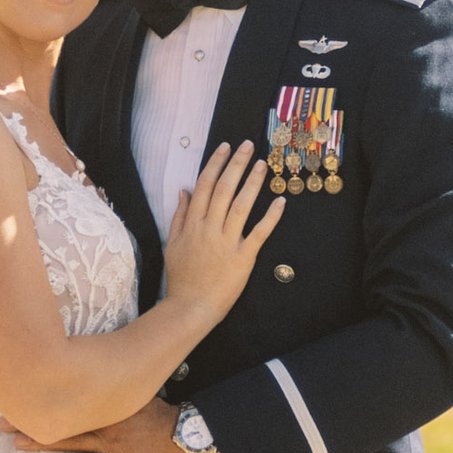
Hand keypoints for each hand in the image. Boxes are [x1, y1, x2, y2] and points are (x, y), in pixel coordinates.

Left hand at [13, 401, 197, 452]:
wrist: (185, 435)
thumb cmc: (159, 413)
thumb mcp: (131, 390)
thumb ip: (108, 385)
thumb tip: (81, 372)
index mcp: (106, 401)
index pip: (66, 397)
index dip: (40, 398)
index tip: (15, 394)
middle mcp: (105, 421)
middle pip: (61, 419)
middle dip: (30, 421)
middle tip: (1, 422)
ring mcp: (111, 446)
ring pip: (70, 442)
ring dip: (42, 443)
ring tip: (15, 443)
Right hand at [162, 139, 283, 329]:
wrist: (191, 306)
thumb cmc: (181, 277)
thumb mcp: (172, 243)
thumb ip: (179, 216)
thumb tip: (185, 190)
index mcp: (192, 224)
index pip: (205, 186)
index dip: (216, 164)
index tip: (226, 147)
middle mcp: (210, 228)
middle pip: (224, 189)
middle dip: (236, 164)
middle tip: (248, 146)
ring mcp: (227, 242)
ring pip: (241, 205)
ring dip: (253, 183)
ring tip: (263, 165)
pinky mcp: (244, 257)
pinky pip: (259, 233)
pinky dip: (271, 216)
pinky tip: (280, 201)